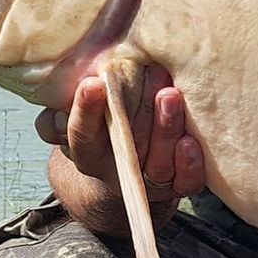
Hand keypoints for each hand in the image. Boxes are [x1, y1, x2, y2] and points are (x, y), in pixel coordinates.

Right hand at [36, 67, 206, 237]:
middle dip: (139, 108)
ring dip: (165, 129)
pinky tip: (190, 141)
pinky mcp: (175, 186)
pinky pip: (184, 182)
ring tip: (171, 95)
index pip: (81, 132)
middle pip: (126, 145)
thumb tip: (78, 81)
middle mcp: (115, 170)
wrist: (122, 168)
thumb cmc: (100, 127)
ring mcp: (146, 181)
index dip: (86, 111)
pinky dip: (188, 164)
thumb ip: (66, 102)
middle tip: (150, 71)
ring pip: (157, 164)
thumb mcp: (75, 113)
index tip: (93, 84)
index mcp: (86, 151)